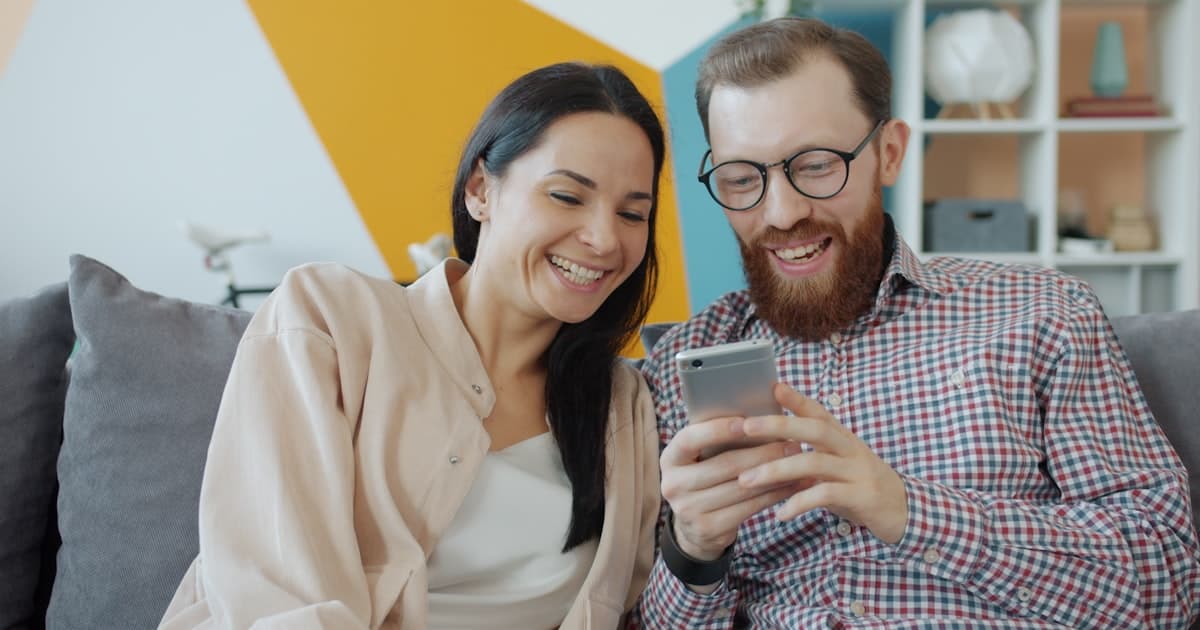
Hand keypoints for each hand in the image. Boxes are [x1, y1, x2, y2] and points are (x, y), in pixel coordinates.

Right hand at [660, 415, 800, 560]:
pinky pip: (749, 508)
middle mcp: (673, 484)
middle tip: (792, 442)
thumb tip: (759, 416)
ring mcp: (688, 510)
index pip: (690, 439)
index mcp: (670, 459)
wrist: (693, 526)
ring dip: (775, 474)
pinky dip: (774, 495)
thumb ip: (717, 440)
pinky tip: (792, 486)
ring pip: (741, 488)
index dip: (717, 430)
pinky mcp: (708, 528)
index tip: (747, 421)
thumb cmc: (705, 477)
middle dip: (763, 452)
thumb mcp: (700, 458)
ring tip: (799, 462)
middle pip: (724, 465)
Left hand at [737, 383, 908, 544]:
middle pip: (814, 429)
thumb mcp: (839, 464)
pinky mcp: (862, 497)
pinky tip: (780, 513)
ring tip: (747, 480)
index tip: (773, 387)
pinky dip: (800, 503)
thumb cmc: (861, 485)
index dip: (796, 398)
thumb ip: (812, 453)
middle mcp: (851, 449)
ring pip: (814, 463)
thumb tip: (772, 446)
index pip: (818, 412)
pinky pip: (826, 495)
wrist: (905, 512)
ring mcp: (858, 471)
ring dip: (776, 471)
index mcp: (843, 438)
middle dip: (778, 425)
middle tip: (745, 427)